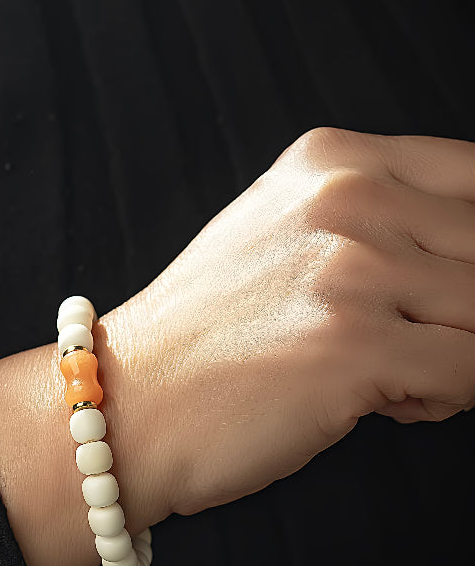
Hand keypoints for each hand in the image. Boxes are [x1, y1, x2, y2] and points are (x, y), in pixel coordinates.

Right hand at [103, 126, 474, 517]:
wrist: (126, 405)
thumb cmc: (203, 340)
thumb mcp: (282, 236)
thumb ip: (371, 223)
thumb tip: (464, 261)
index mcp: (334, 160)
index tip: (453, 294)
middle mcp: (348, 198)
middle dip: (468, 311)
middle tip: (421, 345)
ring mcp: (353, 269)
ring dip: (461, 356)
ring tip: (402, 378)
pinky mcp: (356, 345)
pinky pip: (473, 370)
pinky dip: (449, 397)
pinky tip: (392, 404)